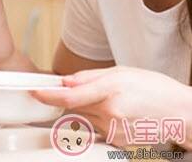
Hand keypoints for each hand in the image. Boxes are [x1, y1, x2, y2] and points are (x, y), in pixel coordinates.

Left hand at [31, 66, 191, 147]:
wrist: (182, 113)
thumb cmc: (156, 89)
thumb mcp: (122, 72)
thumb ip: (89, 77)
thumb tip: (65, 81)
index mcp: (110, 91)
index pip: (69, 97)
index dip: (48, 95)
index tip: (36, 92)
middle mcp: (109, 113)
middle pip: (74, 108)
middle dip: (74, 100)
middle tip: (91, 93)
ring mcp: (113, 130)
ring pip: (85, 118)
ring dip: (90, 110)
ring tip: (115, 103)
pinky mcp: (117, 141)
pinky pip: (98, 128)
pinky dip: (102, 120)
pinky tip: (120, 114)